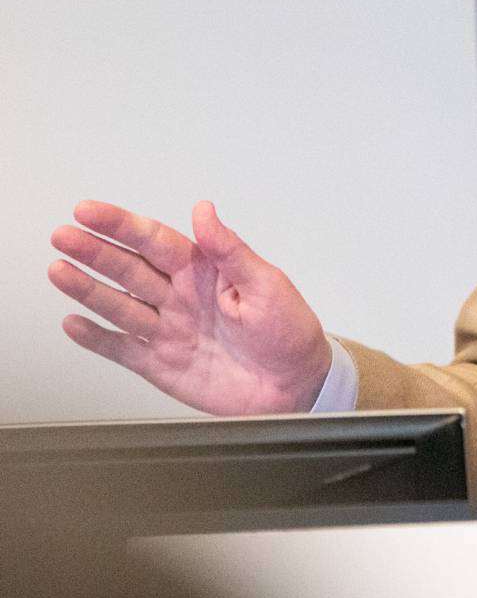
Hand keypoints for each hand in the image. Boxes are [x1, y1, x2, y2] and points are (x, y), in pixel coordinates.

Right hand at [48, 200, 331, 414]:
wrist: (297, 385)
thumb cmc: (290, 332)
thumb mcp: (268, 284)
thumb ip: (230, 250)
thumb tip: (205, 212)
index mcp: (205, 272)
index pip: (156, 240)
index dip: (122, 225)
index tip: (91, 212)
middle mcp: (181, 297)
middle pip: (129, 268)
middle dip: (95, 251)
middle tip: (64, 236)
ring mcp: (170, 330)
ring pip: (120, 304)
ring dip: (88, 288)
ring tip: (59, 270)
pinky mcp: (164, 364)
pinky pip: (123, 349)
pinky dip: (98, 338)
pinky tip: (75, 324)